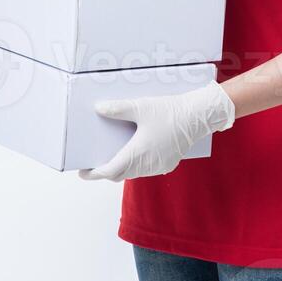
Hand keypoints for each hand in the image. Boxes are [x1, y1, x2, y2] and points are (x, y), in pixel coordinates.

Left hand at [78, 79, 234, 181]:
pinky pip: (147, 169)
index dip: (94, 173)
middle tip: (94, 162)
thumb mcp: (140, 107)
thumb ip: (118, 109)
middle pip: (120, 174)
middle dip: (106, 170)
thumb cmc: (169, 111)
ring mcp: (159, 166)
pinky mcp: (168, 163)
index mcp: (138, 153)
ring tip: (112, 155)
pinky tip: (135, 151)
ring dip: (122, 167)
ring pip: (134, 172)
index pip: (110, 171)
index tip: (83, 172)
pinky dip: (137, 164)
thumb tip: (98, 108)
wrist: (198, 116)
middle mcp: (147, 165)